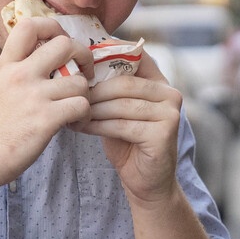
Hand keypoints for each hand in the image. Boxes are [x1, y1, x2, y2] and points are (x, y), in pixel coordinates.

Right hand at [0, 16, 94, 188]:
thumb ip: (17, 70)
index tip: (63, 44)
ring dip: (84, 94)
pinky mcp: (46, 119)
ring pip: (80, 80)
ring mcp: (34, 96)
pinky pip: (82, 105)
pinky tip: (74, 122)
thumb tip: (43, 58)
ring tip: (75, 106)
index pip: (30, 25)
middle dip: (83, 56)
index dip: (54, 27)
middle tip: (83, 72)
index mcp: (7, 65)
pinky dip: (84, 114)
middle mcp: (20, 75)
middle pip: (65, 44)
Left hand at [75, 50, 182, 205]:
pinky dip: (98, 126)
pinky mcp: (164, 134)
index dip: (107, 56)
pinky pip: (123, 125)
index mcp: (160, 81)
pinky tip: (82, 127)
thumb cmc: (128, 142)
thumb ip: (108, 88)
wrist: (147, 182)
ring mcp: (170, 113)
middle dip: (93, 90)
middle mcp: (170, 94)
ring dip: (93, 110)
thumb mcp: (117, 110)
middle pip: (124, 82)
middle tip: (69, 95)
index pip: (135, 56)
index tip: (79, 64)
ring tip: (72, 113)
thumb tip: (75, 66)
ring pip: (121, 104)